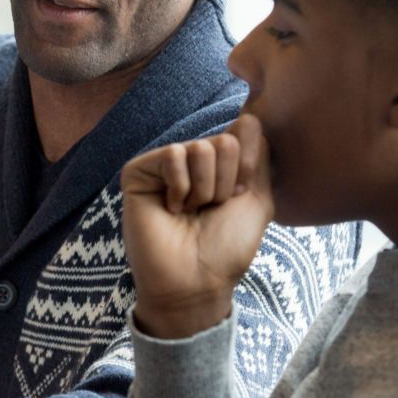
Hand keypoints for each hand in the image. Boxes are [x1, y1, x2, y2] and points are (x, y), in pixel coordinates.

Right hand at [120, 114, 273, 338]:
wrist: (195, 281)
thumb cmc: (226, 248)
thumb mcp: (257, 200)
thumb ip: (258, 156)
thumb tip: (249, 116)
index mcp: (218, 166)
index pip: (242, 134)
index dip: (247, 168)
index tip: (237, 199)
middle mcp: (191, 163)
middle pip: (225, 141)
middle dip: (225, 182)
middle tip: (208, 210)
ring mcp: (164, 166)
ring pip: (200, 147)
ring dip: (204, 189)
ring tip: (188, 212)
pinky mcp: (138, 172)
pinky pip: (172, 154)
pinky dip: (180, 187)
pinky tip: (170, 209)